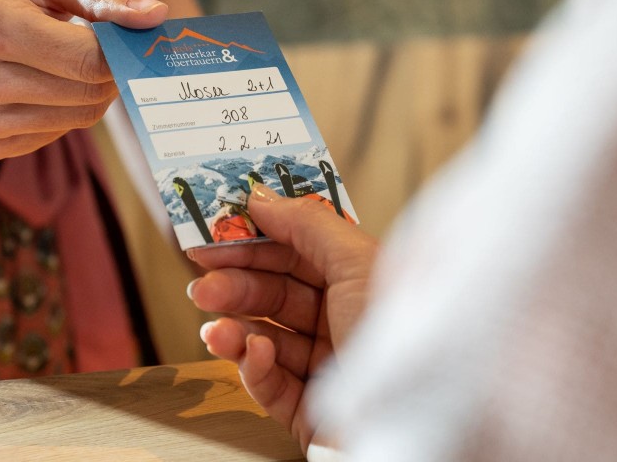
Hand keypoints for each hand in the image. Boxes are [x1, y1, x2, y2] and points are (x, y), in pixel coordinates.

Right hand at [0, 0, 167, 158]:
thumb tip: (156, 16)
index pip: (87, 60)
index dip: (120, 52)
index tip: (130, 38)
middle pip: (86, 92)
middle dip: (112, 70)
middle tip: (110, 48)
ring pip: (77, 118)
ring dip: (94, 91)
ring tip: (77, 60)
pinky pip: (55, 135)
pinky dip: (67, 112)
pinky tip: (49, 82)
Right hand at [188, 184, 378, 453]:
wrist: (414, 419)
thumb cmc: (399, 335)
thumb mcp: (356, 262)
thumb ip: (307, 224)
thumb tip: (263, 196)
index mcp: (359, 279)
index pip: (298, 250)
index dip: (257, 239)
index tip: (218, 232)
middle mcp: (344, 318)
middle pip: (277, 293)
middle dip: (237, 284)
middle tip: (203, 279)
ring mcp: (326, 365)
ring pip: (267, 337)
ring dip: (235, 328)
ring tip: (213, 325)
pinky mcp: (312, 410)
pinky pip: (272, 384)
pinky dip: (255, 367)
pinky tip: (252, 353)